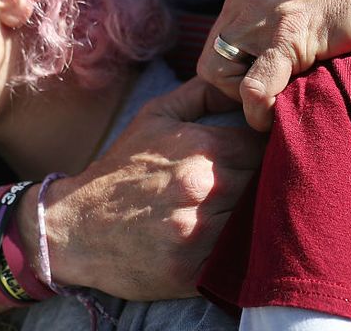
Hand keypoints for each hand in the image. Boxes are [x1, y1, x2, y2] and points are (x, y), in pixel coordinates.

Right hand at [37, 79, 263, 299]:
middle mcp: (206, 189)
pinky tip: (245, 242)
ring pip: (262, 219)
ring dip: (265, 215)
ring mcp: (201, 233)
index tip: (276, 151)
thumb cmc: (120, 170)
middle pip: (271, 181)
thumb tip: (243, 80)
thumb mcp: (155, 117)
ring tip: (264, 210)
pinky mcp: (195, 271)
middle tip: (277, 182)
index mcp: (203, 149)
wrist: (73, 229)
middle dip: (276, 179)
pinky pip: (242, 258)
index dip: (275, 146)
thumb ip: (202, 94)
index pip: (268, 144)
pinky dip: (249, 250)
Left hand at [198, 0, 350, 130]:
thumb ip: (280, 20)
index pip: (216, 43)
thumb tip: (272, 59)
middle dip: (235, 89)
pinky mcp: (289, 34)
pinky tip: (277, 116)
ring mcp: (265, 13)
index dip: (236, 73)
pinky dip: (260, 110)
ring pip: (220, 74)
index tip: (269, 84)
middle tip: (274, 95)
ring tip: (280, 103)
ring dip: (246, 101)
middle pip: (211, 60)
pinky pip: (253, 86)